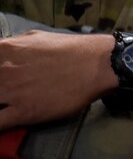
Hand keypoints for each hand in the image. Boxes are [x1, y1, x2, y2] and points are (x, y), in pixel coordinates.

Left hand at [0, 31, 115, 128]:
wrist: (97, 65)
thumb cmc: (70, 48)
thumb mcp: (37, 38)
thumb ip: (14, 46)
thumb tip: (4, 53)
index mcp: (5, 49)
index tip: (2, 78)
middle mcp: (2, 71)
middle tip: (7, 91)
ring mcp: (10, 93)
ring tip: (8, 103)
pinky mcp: (22, 113)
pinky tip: (5, 120)